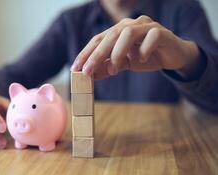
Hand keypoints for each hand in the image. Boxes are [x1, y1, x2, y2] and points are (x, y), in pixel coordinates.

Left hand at [71, 15, 199, 79]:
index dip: (85, 54)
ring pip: (128, 33)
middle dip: (96, 55)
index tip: (75, 69)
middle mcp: (130, 25)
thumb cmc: (146, 57)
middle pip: (110, 36)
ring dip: (118, 52)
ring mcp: (146, 26)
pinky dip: (144, 49)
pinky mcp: (162, 32)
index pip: (98, 40)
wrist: (173, 55)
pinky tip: (141, 60)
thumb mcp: (124, 64)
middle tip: (87, 72)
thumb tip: (90, 75)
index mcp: (118, 31)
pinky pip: (151, 36)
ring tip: (114, 70)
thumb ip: (108, 67)